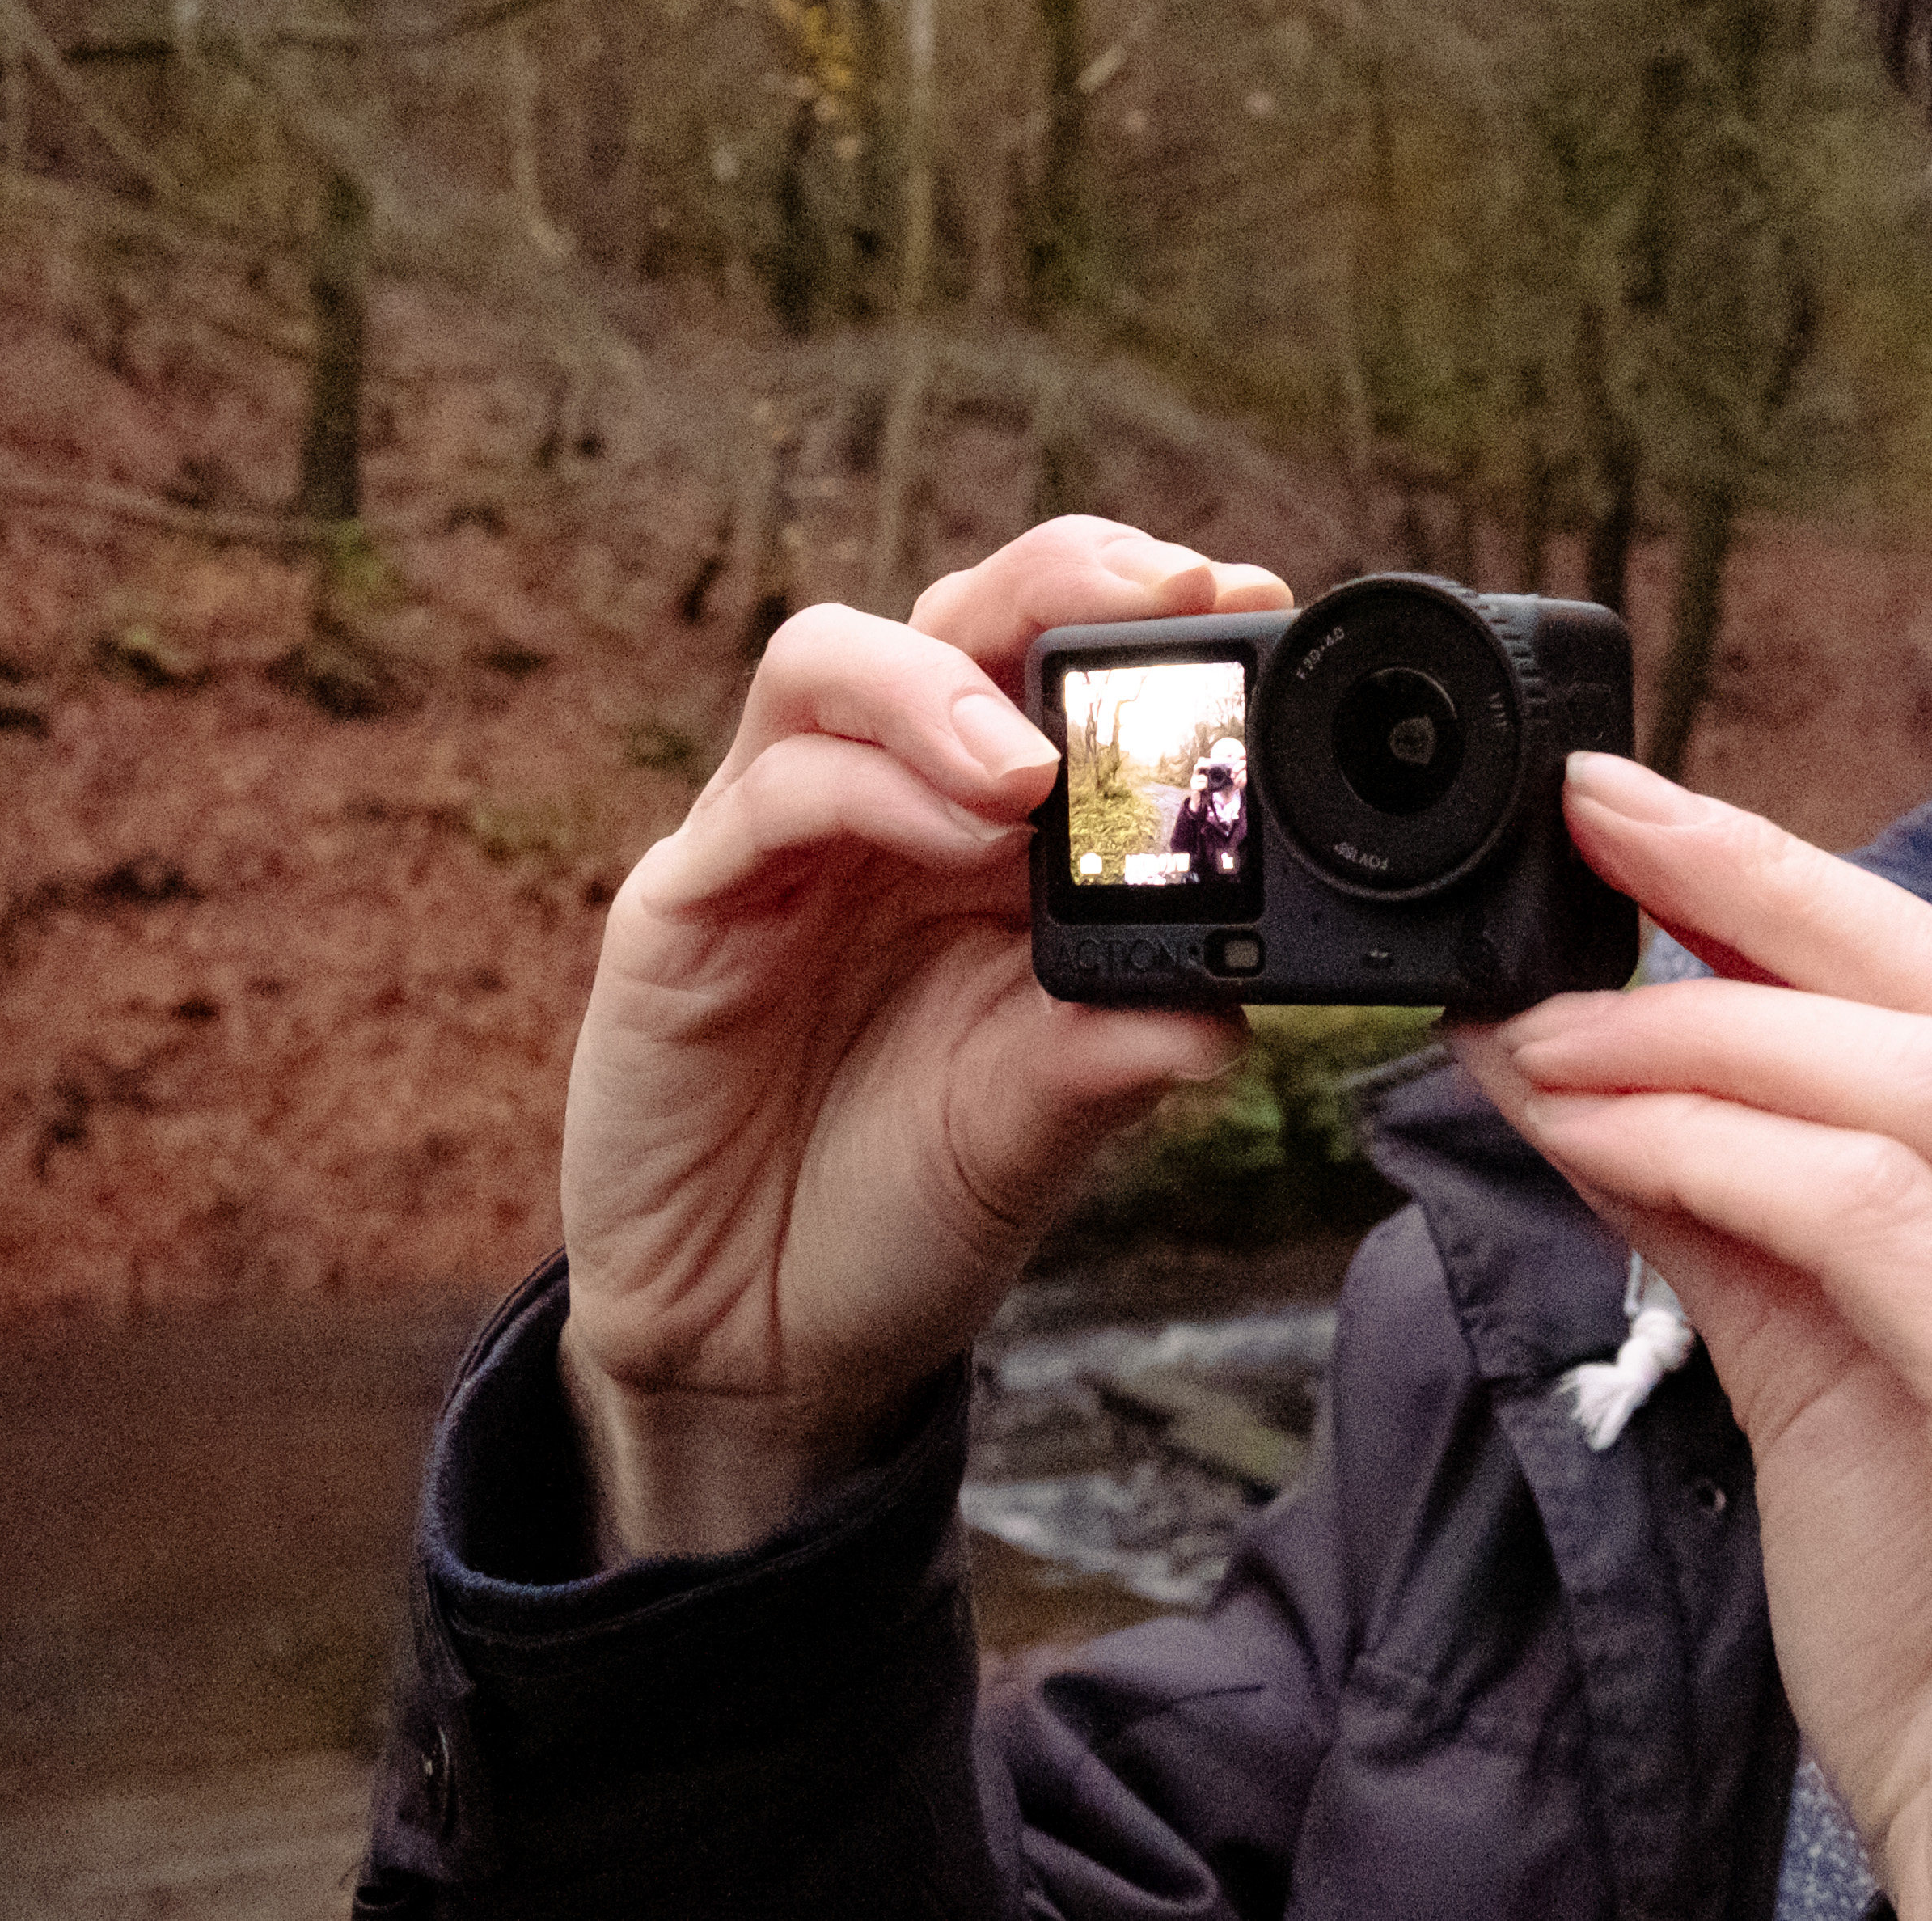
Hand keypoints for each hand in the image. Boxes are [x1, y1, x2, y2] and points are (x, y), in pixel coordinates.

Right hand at [558, 518, 1292, 1560]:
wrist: (764, 1353)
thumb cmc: (906, 1215)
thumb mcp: (1041, 1133)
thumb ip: (1118, 1050)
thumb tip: (1235, 1007)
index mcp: (988, 838)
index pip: (1055, 660)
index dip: (1144, 611)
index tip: (1252, 596)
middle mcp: (883, 810)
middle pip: (953, 613)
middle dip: (1064, 579)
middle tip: (1168, 600)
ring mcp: (773, 848)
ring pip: (831, 662)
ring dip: (946, 686)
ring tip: (1036, 769)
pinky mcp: (679, 910)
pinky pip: (759, 800)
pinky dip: (865, 790)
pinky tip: (955, 842)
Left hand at [1452, 755, 1931, 1920]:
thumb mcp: (1877, 1408)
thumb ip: (1768, 1221)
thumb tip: (1607, 1037)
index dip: (1842, 902)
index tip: (1662, 828)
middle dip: (1770, 906)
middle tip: (1587, 837)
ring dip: (1709, 1041)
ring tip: (1547, 1028)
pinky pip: (1895, 1235)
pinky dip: (1722, 1157)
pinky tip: (1598, 1130)